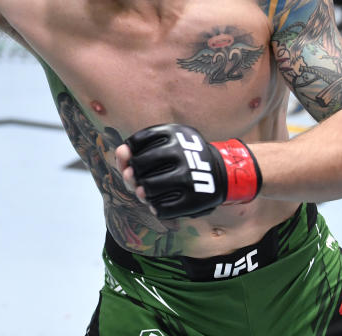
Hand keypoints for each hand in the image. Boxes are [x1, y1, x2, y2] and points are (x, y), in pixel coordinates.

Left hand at [116, 123, 261, 219]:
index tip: (136, 159)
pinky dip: (153, 207)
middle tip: (138, 178)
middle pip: (138, 166)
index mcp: (174, 133)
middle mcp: (182, 153)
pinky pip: (160, 208)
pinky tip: (158, 202)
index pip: (135, 143)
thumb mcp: (165, 144)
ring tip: (146, 191)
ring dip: (140, 192)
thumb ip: (137, 150)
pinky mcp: (194, 200)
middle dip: (132, 174)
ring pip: (146, 188)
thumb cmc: (182, 157)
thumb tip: (120, 153)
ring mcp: (189, 177)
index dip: (129, 154)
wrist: (221, 173)